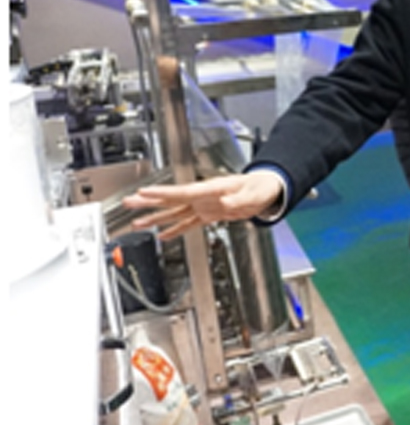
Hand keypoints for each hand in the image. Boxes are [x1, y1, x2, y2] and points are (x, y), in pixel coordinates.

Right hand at [122, 171, 284, 239]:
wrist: (266, 190)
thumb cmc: (260, 188)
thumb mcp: (252, 195)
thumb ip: (237, 201)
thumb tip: (224, 206)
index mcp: (211, 190)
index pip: (182, 192)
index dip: (162, 193)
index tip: (144, 192)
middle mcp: (204, 197)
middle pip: (171, 200)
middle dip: (149, 202)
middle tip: (129, 202)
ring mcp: (204, 206)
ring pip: (175, 212)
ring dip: (156, 217)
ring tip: (137, 222)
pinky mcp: (209, 215)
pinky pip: (188, 223)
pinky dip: (174, 230)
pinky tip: (162, 235)